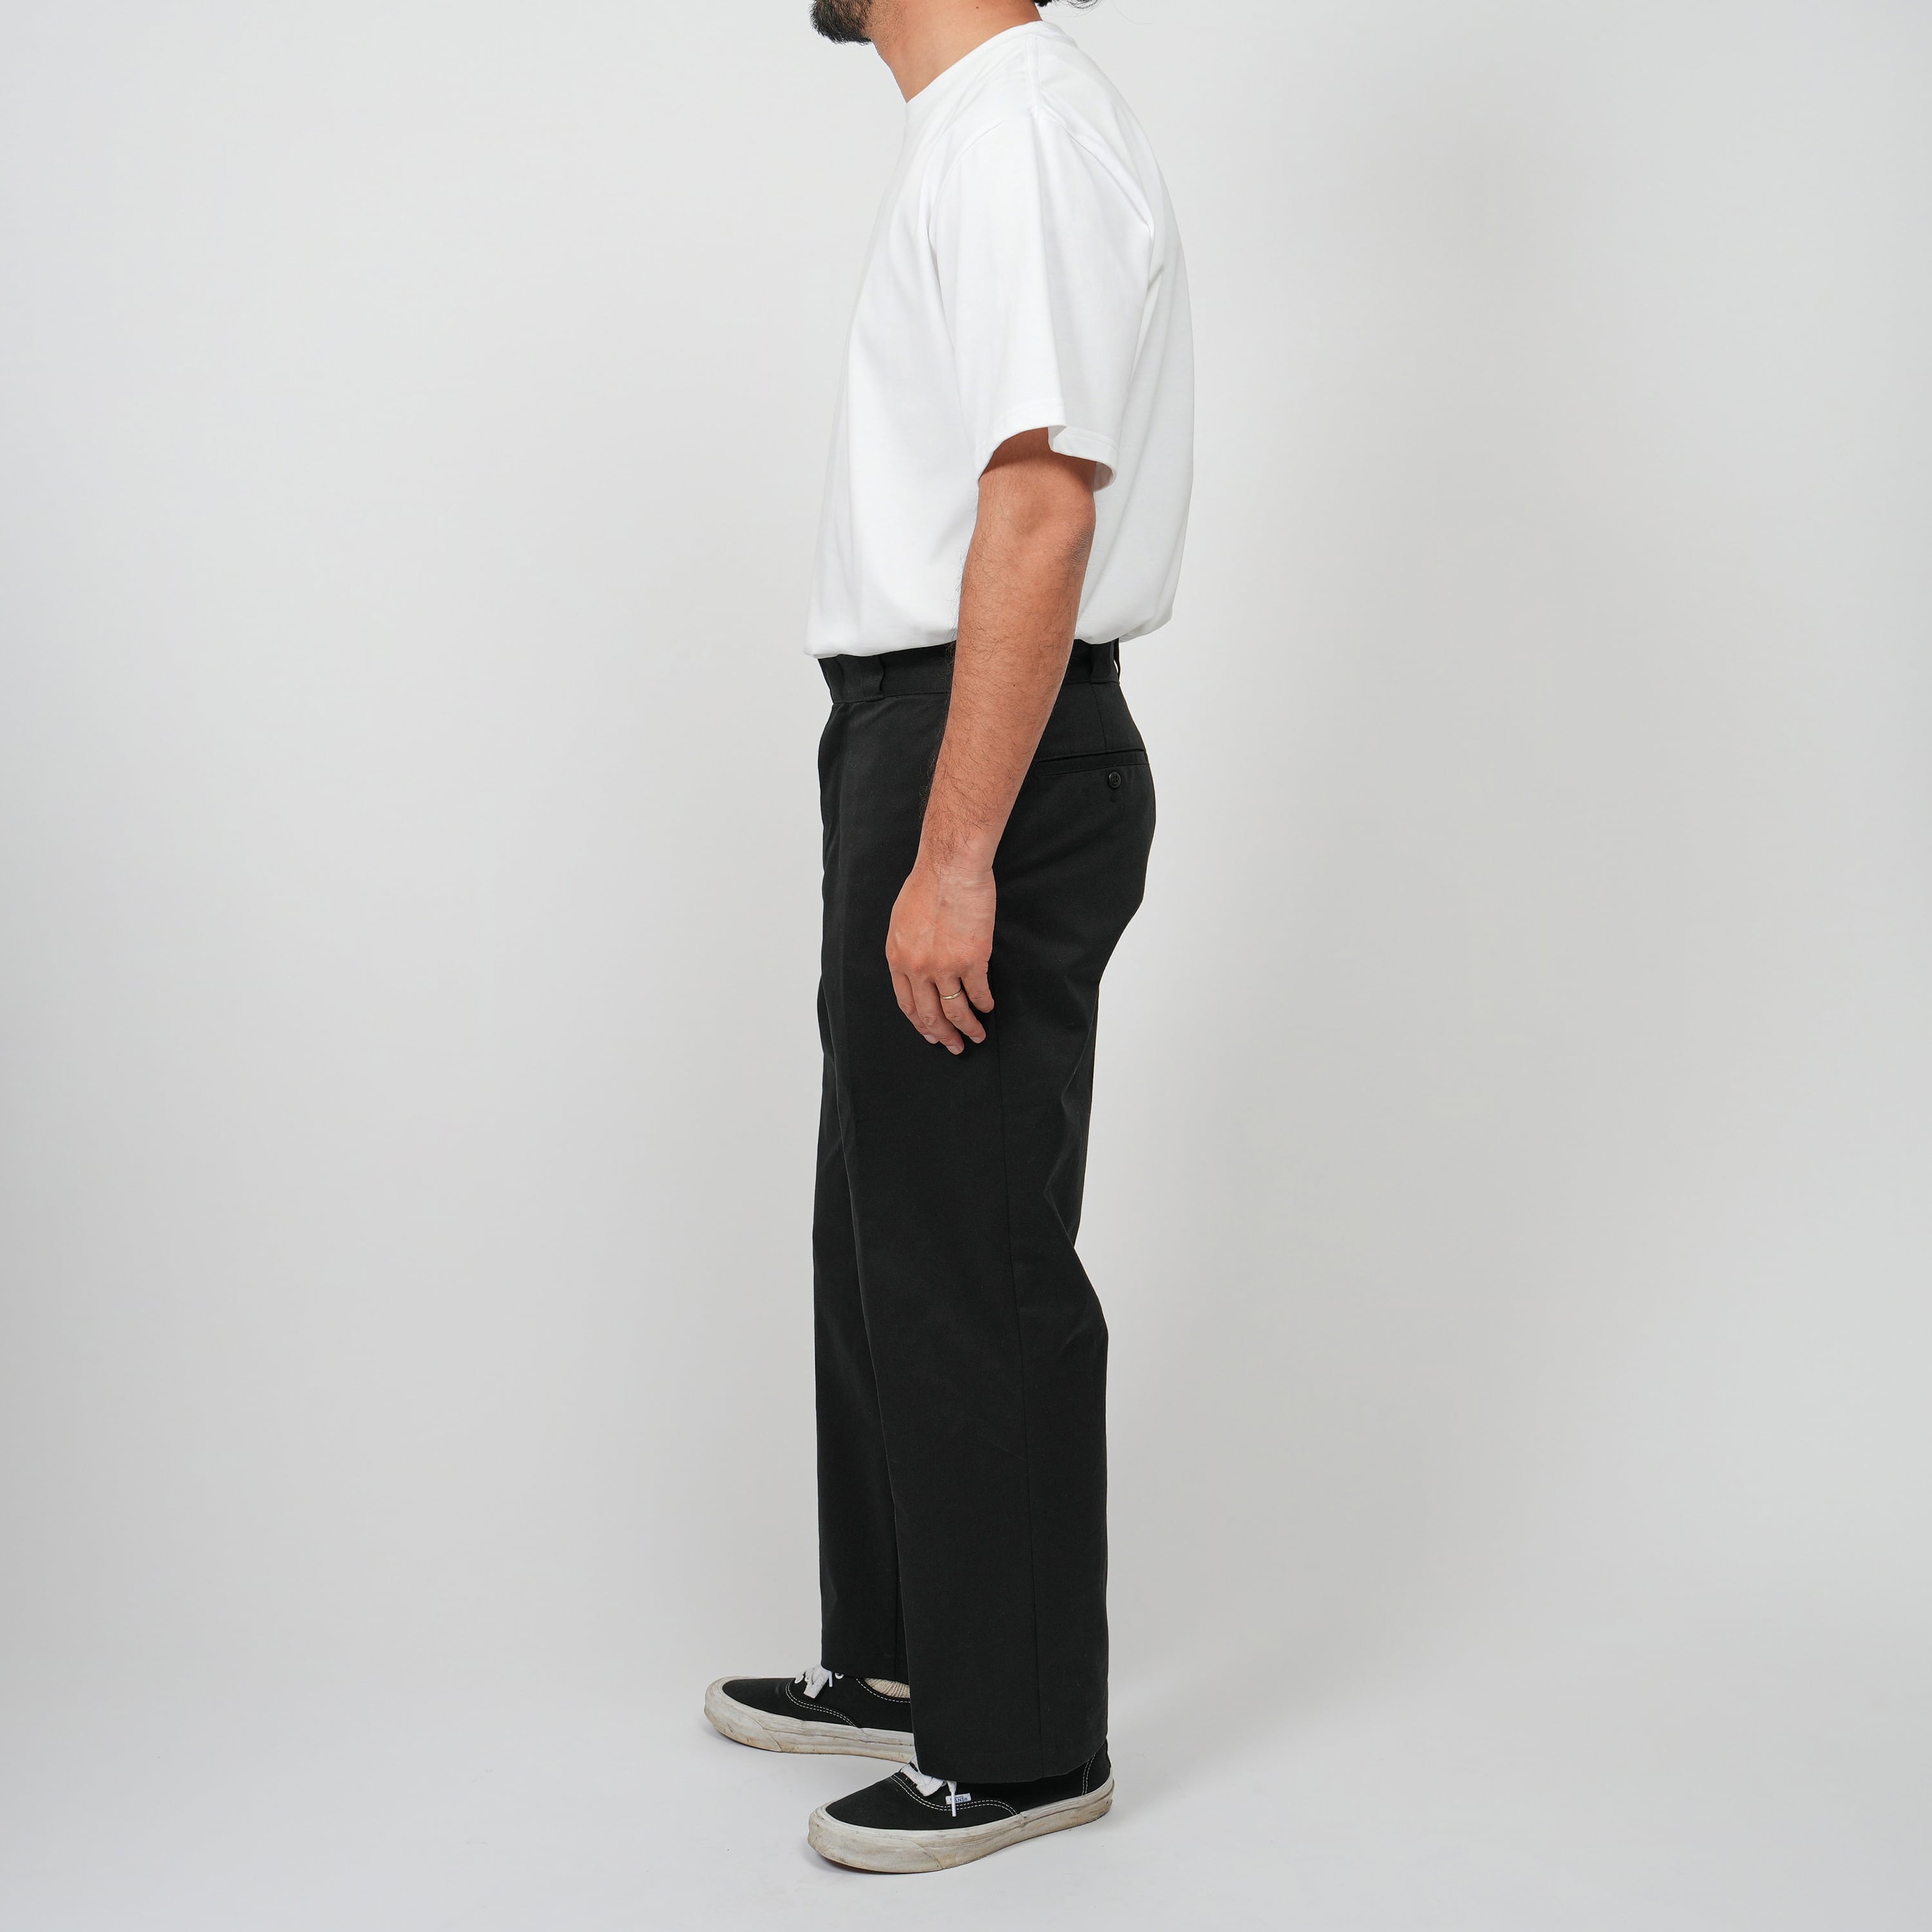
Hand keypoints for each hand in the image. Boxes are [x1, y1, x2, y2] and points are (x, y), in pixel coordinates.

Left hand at [885, 858, 995, 1053]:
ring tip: (976, 1036)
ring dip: (967, 1028)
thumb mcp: (902, 920)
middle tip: (953, 1046)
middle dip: (943, 1035)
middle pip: (930, 1015)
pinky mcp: (972, 960)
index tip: (931, 1033)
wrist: (950, 868)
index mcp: (898, 959)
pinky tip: (988, 1007)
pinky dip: (984, 1004)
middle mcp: (918, 968)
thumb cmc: (927, 885)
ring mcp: (945, 966)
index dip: (920, 1024)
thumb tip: (915, 967)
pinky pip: (978, 992)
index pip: (907, 1004)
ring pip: (956, 1011)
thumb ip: (906, 948)